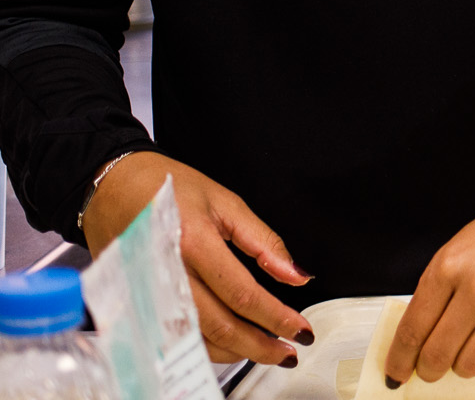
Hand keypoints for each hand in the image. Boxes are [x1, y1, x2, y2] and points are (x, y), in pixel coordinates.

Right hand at [82, 152, 313, 365]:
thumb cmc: (167, 187)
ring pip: (193, 339)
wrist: (109, 186)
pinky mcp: (128, 304)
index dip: (276, 317)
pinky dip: (200, 347)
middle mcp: (165, 272)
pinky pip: (169, 337)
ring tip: (263, 350)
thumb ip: (264, 242)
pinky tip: (223, 346)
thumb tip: (297, 275)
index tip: (300, 330)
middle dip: (258, 345)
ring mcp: (142, 293)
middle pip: (218, 325)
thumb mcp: (225, 202)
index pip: (242, 294)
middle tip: (287, 352)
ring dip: (232, 351)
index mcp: (192, 242)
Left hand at [382, 179, 474, 384]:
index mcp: (451, 265)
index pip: (413, 329)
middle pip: (438, 354)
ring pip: (471, 364)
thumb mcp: (462, 247)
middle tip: (432, 369)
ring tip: (471, 351)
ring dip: (465, 365)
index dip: (400, 359)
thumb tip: (423, 337)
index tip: (396, 371)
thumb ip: (441, 289)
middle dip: (429, 369)